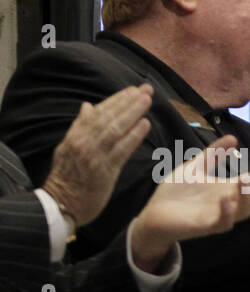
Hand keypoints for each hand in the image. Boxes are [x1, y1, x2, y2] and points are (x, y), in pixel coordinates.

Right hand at [42, 84, 153, 226]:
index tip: (132, 90)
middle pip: (109, 117)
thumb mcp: (68, 147)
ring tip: (147, 100)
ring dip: (132, 112)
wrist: (61, 203)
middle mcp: (84, 142)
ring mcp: (94, 155)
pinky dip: (133, 136)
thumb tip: (88, 106)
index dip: (116, 100)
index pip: (98, 112)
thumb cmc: (67, 177)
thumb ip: (80, 126)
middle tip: (146, 88)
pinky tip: (145, 124)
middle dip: (128, 101)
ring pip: (115, 128)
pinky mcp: (105, 171)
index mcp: (75, 135)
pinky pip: (121, 150)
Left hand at [130, 134, 249, 272]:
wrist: (154, 214)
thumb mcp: (195, 168)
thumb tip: (233, 138)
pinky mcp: (205, 226)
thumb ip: (213, 154)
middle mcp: (227, 203)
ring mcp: (218, 215)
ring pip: (243, 211)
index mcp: (227, 189)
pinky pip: (222, 223)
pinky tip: (226, 199)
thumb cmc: (176, 192)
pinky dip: (226, 213)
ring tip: (244, 180)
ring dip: (246, 197)